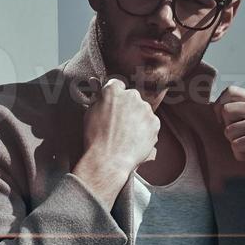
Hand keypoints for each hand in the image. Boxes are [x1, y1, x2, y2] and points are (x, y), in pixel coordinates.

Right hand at [73, 78, 159, 205]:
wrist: (109, 160)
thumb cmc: (96, 140)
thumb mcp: (90, 114)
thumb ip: (100, 102)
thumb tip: (103, 98)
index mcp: (113, 91)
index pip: (117, 85)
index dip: (115, 96)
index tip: (115, 104)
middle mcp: (131, 96)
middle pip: (132, 98)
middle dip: (128, 108)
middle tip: (120, 124)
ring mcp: (145, 109)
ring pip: (142, 111)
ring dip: (137, 119)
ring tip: (127, 136)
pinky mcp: (154, 122)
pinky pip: (151, 123)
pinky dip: (145, 130)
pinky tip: (135, 140)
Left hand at [214, 85, 244, 231]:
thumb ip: (239, 112)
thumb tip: (211, 105)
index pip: (230, 91)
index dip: (220, 107)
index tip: (225, 122)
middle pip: (225, 110)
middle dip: (228, 129)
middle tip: (243, 139)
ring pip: (228, 130)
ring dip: (235, 144)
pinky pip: (236, 145)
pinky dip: (241, 155)